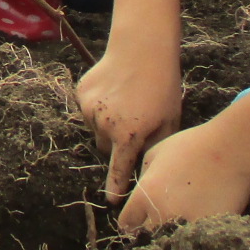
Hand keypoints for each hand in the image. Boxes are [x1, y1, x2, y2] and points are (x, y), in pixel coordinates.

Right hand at [77, 52, 184, 202]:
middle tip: (133, 125)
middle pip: (106, 148)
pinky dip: (98, 107)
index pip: (119, 169)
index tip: (111, 201)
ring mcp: (89, 109)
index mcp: (128, 134)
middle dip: (117, 143)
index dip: (116, 186)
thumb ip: (154, 145)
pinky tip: (114, 92)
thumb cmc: (162, 85)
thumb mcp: (168, 119)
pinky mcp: (81, 94)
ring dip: (107, 124)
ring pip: (96, 129)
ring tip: (125, 103)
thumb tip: (146, 164)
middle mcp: (104, 125)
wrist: (142, 48)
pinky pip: (88, 110)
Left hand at [117, 123, 249, 232]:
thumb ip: (143, 175)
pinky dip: (194, 239)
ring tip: (178, 230)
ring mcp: (185, 226)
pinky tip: (198, 230)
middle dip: (150, 232)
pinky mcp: (208, 232)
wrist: (233, 150)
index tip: (139, 221)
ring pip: (169, 244)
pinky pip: (194, 243)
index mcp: (146, 195)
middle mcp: (161, 215)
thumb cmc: (193, 145)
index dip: (132, 222)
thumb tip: (141, 190)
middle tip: (159, 225)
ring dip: (171, 238)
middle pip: (146, 238)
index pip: (127, 223)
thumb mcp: (156, 152)